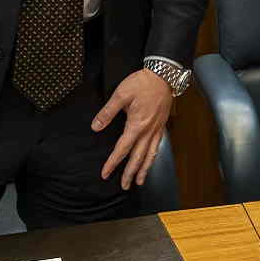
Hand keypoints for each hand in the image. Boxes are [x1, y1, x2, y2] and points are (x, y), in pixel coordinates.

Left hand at [93, 68, 172, 189]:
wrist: (163, 74)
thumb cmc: (143, 83)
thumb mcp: (121, 94)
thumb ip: (107, 112)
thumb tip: (96, 127)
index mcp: (137, 125)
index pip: (122, 149)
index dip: (113, 162)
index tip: (105, 173)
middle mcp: (148, 130)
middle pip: (138, 157)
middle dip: (130, 173)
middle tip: (124, 186)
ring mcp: (157, 128)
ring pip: (150, 154)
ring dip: (144, 169)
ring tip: (140, 181)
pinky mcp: (162, 124)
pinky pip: (157, 145)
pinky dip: (153, 157)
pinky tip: (150, 159)